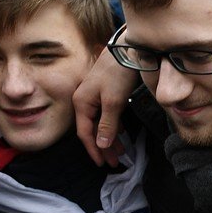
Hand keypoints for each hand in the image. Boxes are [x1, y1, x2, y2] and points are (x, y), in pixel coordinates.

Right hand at [73, 48, 136, 166]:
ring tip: (121, 152)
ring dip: (110, 138)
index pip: (85, 134)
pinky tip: (121, 133)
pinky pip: (107, 115)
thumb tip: (101, 145)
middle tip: (115, 163)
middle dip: (103, 147)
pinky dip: (114, 126)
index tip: (103, 164)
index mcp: (81, 103)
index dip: (94, 150)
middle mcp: (84, 100)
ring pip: (100, 123)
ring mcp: (94, 96)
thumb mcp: (113, 102)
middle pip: (92, 130)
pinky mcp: (105, 92)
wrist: (129, 48)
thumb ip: (107, 125)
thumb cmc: (119, 73)